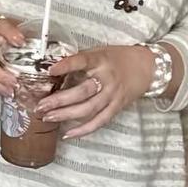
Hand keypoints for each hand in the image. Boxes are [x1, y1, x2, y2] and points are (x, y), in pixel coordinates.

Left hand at [36, 42, 153, 140]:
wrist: (147, 67)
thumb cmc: (118, 58)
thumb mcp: (99, 52)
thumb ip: (80, 61)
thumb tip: (52, 70)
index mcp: (101, 60)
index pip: (82, 61)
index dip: (66, 66)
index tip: (50, 70)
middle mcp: (107, 78)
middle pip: (82, 91)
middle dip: (59, 100)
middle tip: (40, 106)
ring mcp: (113, 95)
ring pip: (88, 109)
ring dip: (66, 115)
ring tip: (47, 118)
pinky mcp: (117, 107)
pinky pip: (99, 121)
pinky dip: (84, 130)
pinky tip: (68, 134)